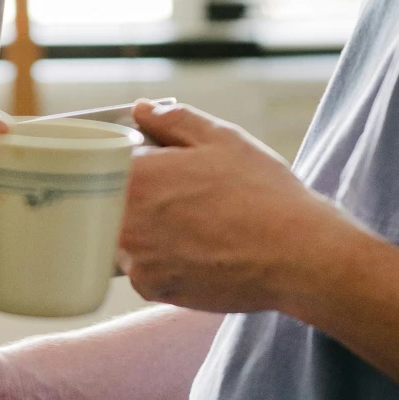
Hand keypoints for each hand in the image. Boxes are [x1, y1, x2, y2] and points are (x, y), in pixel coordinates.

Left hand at [118, 101, 352, 312]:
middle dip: (131, 193)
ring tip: (190, 221)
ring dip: (145, 227)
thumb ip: (173, 120)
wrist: (295, 254)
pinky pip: (142, 268)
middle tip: (174, 192)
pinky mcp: (152, 289)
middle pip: (107, 200)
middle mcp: (123, 220)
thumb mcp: (222, 139)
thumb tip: (140, 110)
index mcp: (135, 175)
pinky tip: (196, 249)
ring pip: (124, 236)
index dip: (124, 157)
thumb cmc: (261, 191)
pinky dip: (161, 258)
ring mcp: (135, 259)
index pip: (103, 160)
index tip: (143, 159)